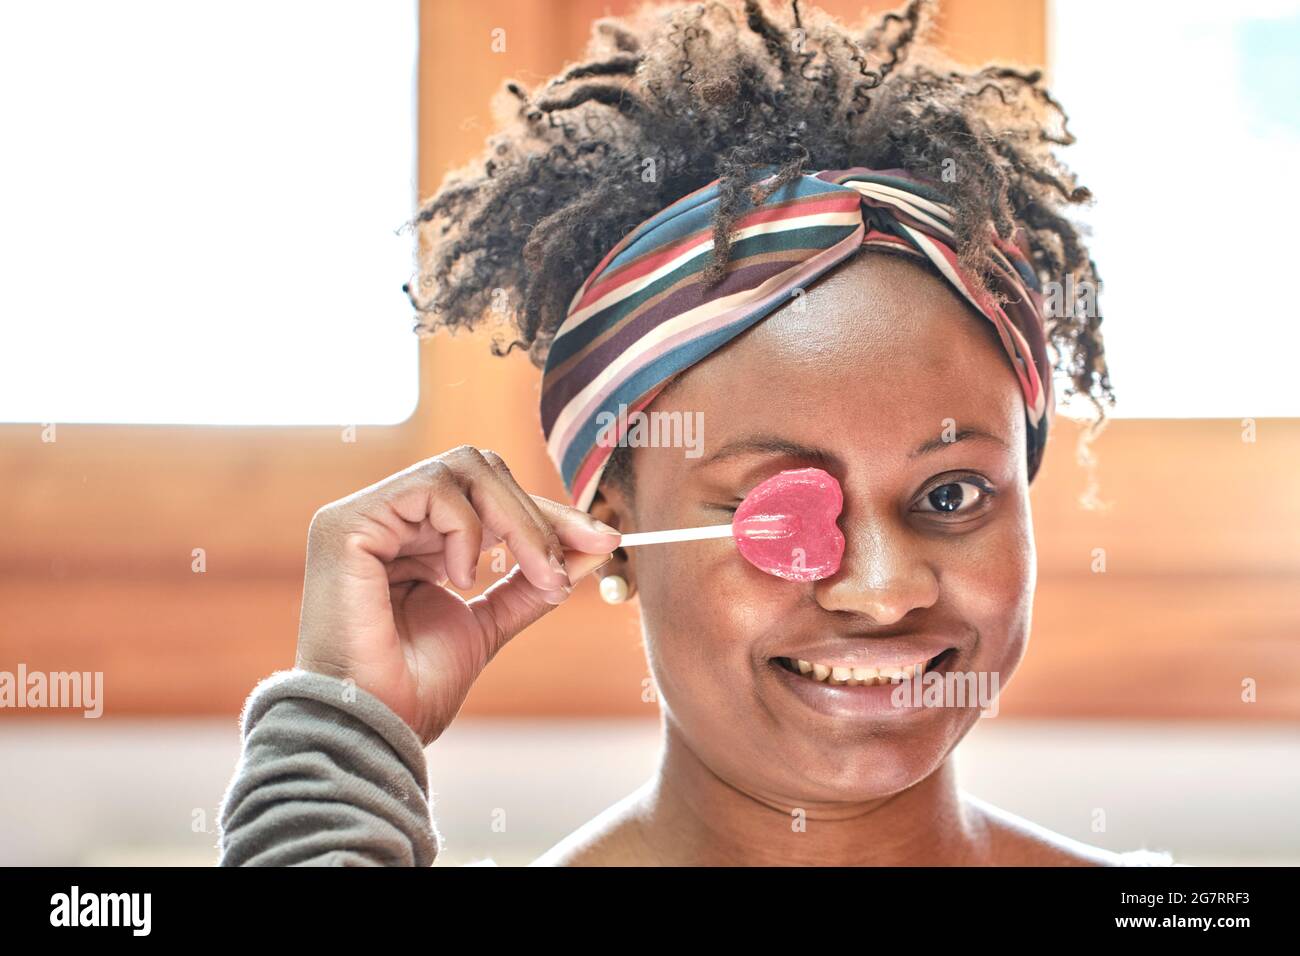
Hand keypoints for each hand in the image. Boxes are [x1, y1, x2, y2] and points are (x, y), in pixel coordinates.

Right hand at [294, 445, 618, 744]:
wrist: (373, 728)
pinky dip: (467, 530)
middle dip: (538, 514)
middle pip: (480, 470)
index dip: (548, 514)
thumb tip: (593, 545)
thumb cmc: (415, 687)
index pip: (489, 496)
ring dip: (516, 520)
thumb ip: (532, 582)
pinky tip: (461, 580)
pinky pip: (431, 489)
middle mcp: (387, 519)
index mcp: (414, 539)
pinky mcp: (346, 524)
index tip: (602, 541)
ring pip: (462, 469)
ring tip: (531, 574)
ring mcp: (364, 516)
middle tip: (564, 569)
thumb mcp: (490, 624)